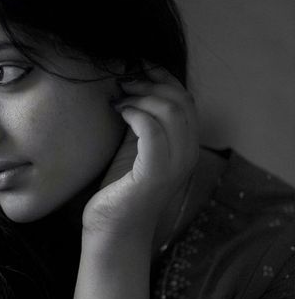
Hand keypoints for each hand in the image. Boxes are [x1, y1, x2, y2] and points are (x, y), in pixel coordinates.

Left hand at [82, 64, 198, 238]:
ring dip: (142, 96)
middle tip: (123, 81)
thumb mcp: (132, 147)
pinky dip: (136, 114)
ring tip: (119, 97)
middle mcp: (187, 154)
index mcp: (185, 145)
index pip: (185, 99)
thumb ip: (140, 121)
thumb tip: (128, 84)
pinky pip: (153, 132)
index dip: (163, 76)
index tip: (137, 66)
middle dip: (151, 83)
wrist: (112, 232)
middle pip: (181, 101)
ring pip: (172, 112)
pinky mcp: (155, 175)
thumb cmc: (118, 189)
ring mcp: (174, 166)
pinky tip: (119, 111)